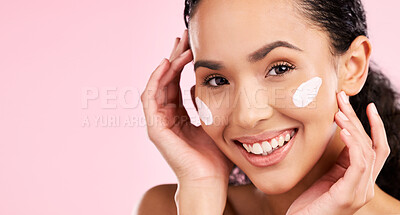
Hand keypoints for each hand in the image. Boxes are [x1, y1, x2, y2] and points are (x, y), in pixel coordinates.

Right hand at [141, 30, 232, 184]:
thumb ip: (201, 103)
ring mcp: (158, 122)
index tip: (190, 45)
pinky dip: (156, 80)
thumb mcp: (210, 122)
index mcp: (178, 115)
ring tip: (179, 46)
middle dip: (174, 57)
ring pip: (157, 85)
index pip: (176, 82)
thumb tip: (198, 83)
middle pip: (166, 80)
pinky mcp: (155, 128)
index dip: (181, 63)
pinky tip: (166, 64)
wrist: (208, 179)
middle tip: (183, 36)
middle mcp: (166, 116)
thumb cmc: (213, 156)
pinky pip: (151, 98)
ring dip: (167, 64)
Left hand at [286, 91, 389, 214]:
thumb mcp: (329, 177)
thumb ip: (340, 161)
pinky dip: (353, 145)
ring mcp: (360, 191)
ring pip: (366, 151)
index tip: (367, 105)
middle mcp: (366, 185)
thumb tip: (343, 134)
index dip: (374, 126)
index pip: (376, 148)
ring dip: (354, 128)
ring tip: (340, 112)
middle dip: (360, 119)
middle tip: (344, 99)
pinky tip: (343, 131)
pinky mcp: (348, 195)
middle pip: (372, 145)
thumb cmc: (311, 203)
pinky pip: (357, 165)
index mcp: (362, 180)